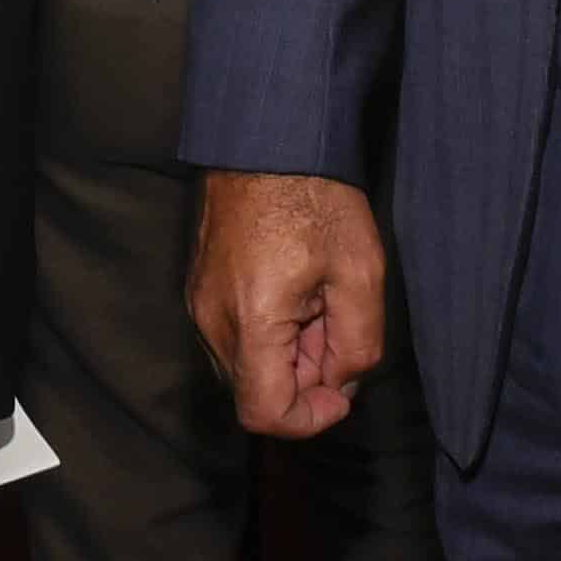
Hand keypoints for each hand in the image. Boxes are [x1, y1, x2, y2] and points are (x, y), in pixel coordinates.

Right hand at [190, 172, 386, 438]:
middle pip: (254, 392)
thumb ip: (358, 343)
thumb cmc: (316, 199)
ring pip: (244, 367)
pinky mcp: (199, 290)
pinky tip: (294, 295)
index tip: (341, 389)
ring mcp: (199, 305)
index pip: (264, 414)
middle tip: (335, 329)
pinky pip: (232, 338)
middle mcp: (213, 321)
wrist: (266, 141)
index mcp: (252, 320)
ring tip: (316, 307)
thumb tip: (341, 382)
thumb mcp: (361, 272)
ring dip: (286, 358)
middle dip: (303, 380)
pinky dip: (267, 336)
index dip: (308, 419)